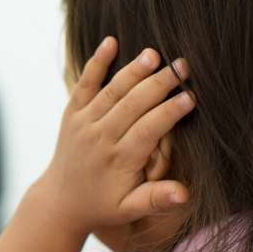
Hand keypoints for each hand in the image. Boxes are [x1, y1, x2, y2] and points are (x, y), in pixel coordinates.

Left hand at [29, 36, 194, 238]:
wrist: (60, 201)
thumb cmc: (103, 204)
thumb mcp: (129, 209)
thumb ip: (156, 199)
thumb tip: (183, 193)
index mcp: (118, 160)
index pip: (148, 131)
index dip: (170, 114)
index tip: (191, 98)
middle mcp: (100, 138)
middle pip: (131, 105)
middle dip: (158, 85)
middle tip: (184, 66)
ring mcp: (84, 123)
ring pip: (111, 92)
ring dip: (132, 71)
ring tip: (154, 53)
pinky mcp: (72, 112)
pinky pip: (84, 84)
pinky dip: (95, 63)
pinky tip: (110, 42)